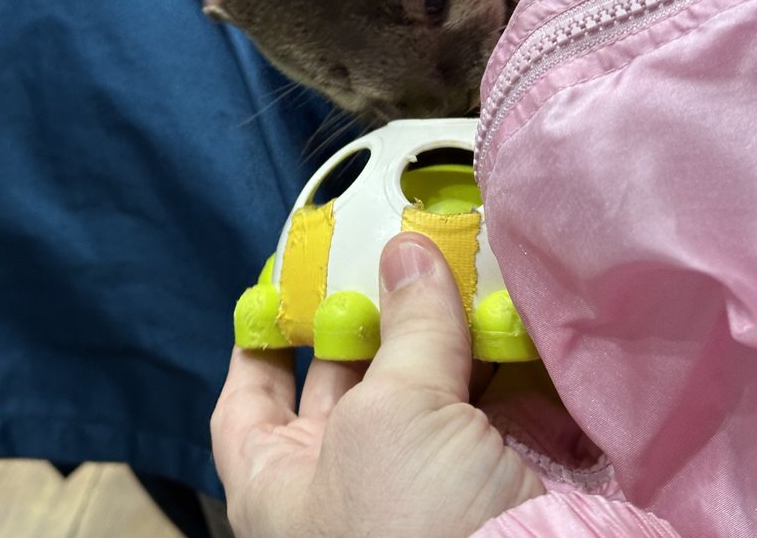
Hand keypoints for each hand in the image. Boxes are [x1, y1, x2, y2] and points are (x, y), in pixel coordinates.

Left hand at [211, 234, 543, 537]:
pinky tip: (509, 305)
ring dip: (445, 323)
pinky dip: (500, 354)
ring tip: (457, 256)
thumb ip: (405, 326)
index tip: (280, 284)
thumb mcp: (394, 417)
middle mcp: (348, 484)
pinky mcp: (494, 478)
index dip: (259, 342)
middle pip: (347, 378)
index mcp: (283, 486)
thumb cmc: (414, 527)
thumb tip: (406, 247)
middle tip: (392, 246)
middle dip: (372, 312)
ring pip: (425, 381)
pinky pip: (488, 399)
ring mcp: (425, 482)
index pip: (246, 405)